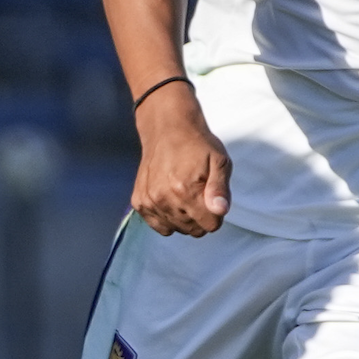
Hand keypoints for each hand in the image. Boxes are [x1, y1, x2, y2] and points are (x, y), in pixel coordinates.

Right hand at [131, 85, 230, 235]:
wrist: (166, 128)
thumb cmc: (197, 144)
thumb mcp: (219, 161)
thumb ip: (220, 189)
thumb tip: (220, 211)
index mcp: (186, 191)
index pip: (210, 225)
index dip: (216, 213)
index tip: (211, 196)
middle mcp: (164, 199)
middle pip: (193, 230)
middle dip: (200, 216)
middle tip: (198, 192)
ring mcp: (149, 201)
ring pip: (176, 229)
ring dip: (183, 217)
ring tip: (183, 193)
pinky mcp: (139, 201)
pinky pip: (158, 225)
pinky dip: (166, 217)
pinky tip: (170, 198)